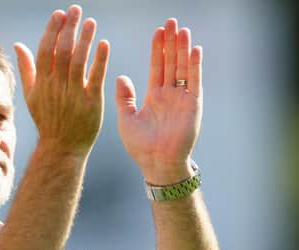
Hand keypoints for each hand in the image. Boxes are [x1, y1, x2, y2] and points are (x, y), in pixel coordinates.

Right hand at [14, 5, 109, 155]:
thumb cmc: (48, 120)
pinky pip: (96, 77)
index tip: (60, 14)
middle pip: (63, 51)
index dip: (52, 30)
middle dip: (69, 28)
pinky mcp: (91, 103)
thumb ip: (27, 69)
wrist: (62, 147)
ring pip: (79, 61)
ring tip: (91, 22)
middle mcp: (56, 87)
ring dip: (85, 39)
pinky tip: (104, 44)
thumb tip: (18, 45)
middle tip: (76, 10)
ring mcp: (74, 95)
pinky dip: (100, 59)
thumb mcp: (32, 96)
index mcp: (42, 83)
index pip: (46, 50)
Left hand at [115, 19, 202, 184]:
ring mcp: (182, 99)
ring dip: (183, 49)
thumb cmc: (140, 146)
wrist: (156, 163)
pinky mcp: (192, 105)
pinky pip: (194, 82)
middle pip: (171, 62)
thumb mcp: (126, 118)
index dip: (157, 49)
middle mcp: (169, 95)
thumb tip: (120, 77)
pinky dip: (194, 66)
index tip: (157, 31)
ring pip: (182, 68)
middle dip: (171, 43)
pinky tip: (194, 50)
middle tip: (171, 21)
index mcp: (154, 97)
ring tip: (182, 29)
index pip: (156, 66)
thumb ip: (125, 98)